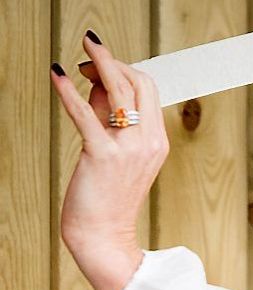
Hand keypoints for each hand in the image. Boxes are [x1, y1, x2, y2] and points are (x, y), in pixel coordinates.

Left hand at [50, 30, 168, 289]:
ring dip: (99, 64)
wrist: (104, 235)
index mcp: (157, 142)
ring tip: (80, 53)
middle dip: (113, 61)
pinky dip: (68, 92)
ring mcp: (130, 150)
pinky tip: (56, 77)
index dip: (123, 70)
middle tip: (89, 53)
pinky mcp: (104, 156)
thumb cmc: (106, 197)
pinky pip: (86, 115)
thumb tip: (93, 84)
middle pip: (139, 83)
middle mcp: (149, 142)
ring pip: (120, 91)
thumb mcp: (114, 153)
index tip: (98, 66)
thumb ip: (107, 118)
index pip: (147, 90)